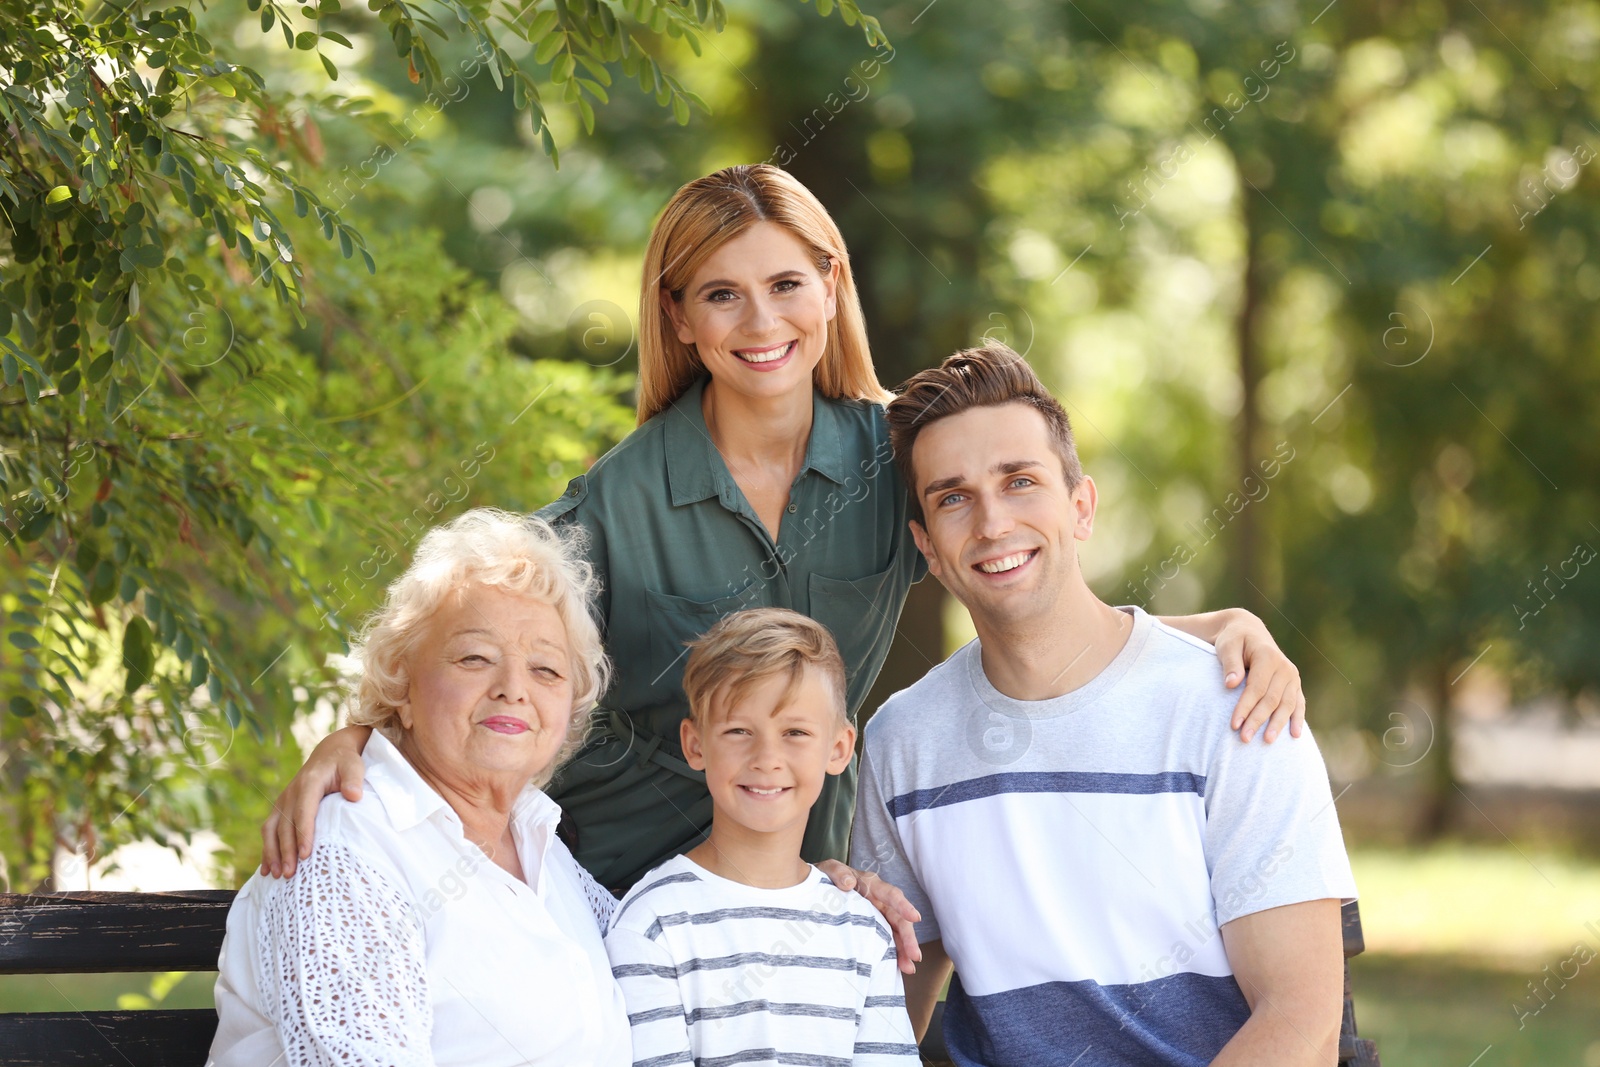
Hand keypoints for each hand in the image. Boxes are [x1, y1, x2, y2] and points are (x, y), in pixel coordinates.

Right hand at [259, 724, 370, 877]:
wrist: (329, 754)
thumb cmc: (345, 763)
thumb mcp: (354, 766)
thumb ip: (354, 779)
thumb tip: (354, 796)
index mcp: (309, 783)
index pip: (304, 811)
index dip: (303, 834)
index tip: (306, 855)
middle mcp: (291, 792)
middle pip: (285, 825)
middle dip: (286, 851)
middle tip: (290, 874)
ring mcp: (283, 800)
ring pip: (272, 830)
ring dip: (272, 853)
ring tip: (276, 875)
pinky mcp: (281, 808)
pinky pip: (269, 830)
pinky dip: (267, 849)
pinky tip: (266, 869)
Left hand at [815, 860, 922, 973]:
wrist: (815, 886)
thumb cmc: (825, 876)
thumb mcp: (829, 870)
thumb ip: (838, 873)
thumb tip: (848, 883)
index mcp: (871, 885)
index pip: (891, 894)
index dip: (903, 906)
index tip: (915, 918)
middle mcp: (879, 900)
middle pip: (898, 919)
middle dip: (908, 937)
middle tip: (915, 956)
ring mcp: (877, 914)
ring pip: (895, 932)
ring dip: (903, 950)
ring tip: (909, 968)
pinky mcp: (872, 926)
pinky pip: (886, 939)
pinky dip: (893, 953)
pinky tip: (898, 967)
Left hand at [1215, 609, 1305, 743]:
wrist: (1248, 631)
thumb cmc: (1234, 640)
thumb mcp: (1227, 645)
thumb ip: (1230, 663)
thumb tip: (1231, 684)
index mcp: (1267, 656)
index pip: (1256, 688)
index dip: (1245, 707)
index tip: (1234, 725)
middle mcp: (1284, 667)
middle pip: (1272, 699)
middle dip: (1258, 720)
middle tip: (1244, 739)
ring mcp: (1292, 676)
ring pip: (1287, 704)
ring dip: (1277, 724)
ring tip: (1267, 741)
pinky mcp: (1295, 683)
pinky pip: (1299, 703)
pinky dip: (1297, 718)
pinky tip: (1295, 735)